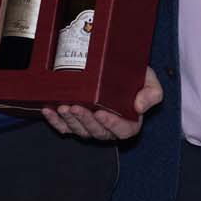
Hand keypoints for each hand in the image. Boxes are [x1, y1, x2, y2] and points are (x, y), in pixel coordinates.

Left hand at [40, 67, 162, 140]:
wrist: (120, 69)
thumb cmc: (136, 76)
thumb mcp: (150, 81)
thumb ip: (152, 93)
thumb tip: (140, 107)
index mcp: (130, 122)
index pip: (123, 131)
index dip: (111, 125)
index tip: (101, 113)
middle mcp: (109, 128)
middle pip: (98, 132)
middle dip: (85, 121)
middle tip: (77, 107)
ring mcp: (91, 126)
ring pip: (80, 131)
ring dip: (70, 121)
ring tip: (63, 107)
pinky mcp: (76, 123)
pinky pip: (65, 127)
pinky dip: (55, 121)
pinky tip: (49, 111)